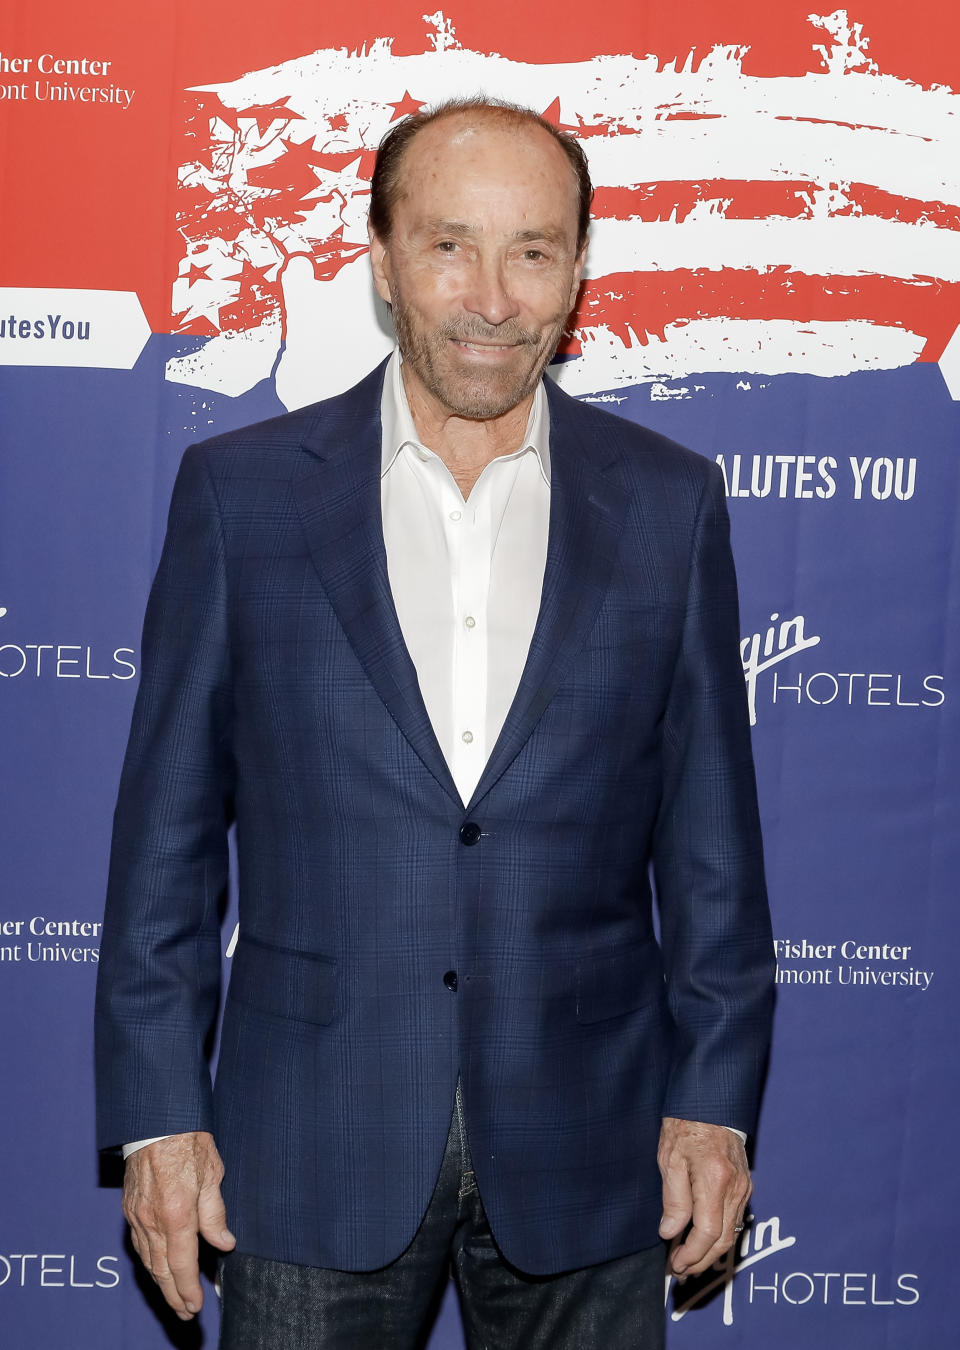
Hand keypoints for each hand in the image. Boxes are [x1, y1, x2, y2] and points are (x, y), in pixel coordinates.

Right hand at [122, 1131, 235, 1319]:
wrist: (156, 1120)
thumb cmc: (188, 1141)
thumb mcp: (212, 1174)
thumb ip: (216, 1214)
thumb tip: (224, 1244)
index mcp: (177, 1213)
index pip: (183, 1264)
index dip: (188, 1289)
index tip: (195, 1306)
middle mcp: (153, 1220)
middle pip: (161, 1270)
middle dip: (173, 1295)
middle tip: (185, 1314)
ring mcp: (137, 1215)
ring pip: (147, 1259)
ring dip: (160, 1282)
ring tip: (174, 1297)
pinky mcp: (129, 1208)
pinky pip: (138, 1243)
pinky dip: (149, 1261)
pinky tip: (157, 1266)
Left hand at [657, 1117, 750, 1277]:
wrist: (710, 1100)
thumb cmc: (685, 1124)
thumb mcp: (670, 1159)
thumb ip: (673, 1199)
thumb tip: (670, 1232)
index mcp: (714, 1180)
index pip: (708, 1232)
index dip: (692, 1254)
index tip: (676, 1264)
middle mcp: (735, 1187)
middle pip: (724, 1239)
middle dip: (702, 1260)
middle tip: (681, 1270)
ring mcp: (744, 1186)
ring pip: (732, 1231)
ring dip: (711, 1251)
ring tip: (689, 1260)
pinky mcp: (745, 1183)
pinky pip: (735, 1218)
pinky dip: (720, 1235)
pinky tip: (704, 1239)